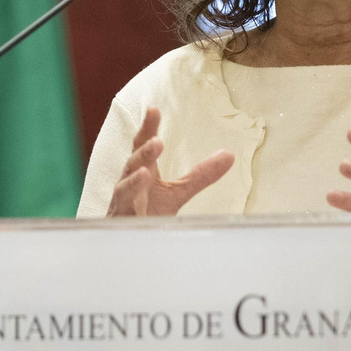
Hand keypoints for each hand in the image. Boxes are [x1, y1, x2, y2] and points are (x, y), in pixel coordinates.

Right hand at [107, 107, 234, 216]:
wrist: (130, 240)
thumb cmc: (148, 212)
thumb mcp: (179, 191)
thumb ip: (201, 175)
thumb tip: (229, 155)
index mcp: (143, 170)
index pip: (144, 145)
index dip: (148, 128)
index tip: (153, 110)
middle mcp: (130, 180)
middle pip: (135, 158)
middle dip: (144, 147)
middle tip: (155, 134)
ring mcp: (124, 199)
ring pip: (126, 181)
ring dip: (138, 168)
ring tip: (152, 154)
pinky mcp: (121, 218)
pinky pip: (125, 204)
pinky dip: (132, 191)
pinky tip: (142, 179)